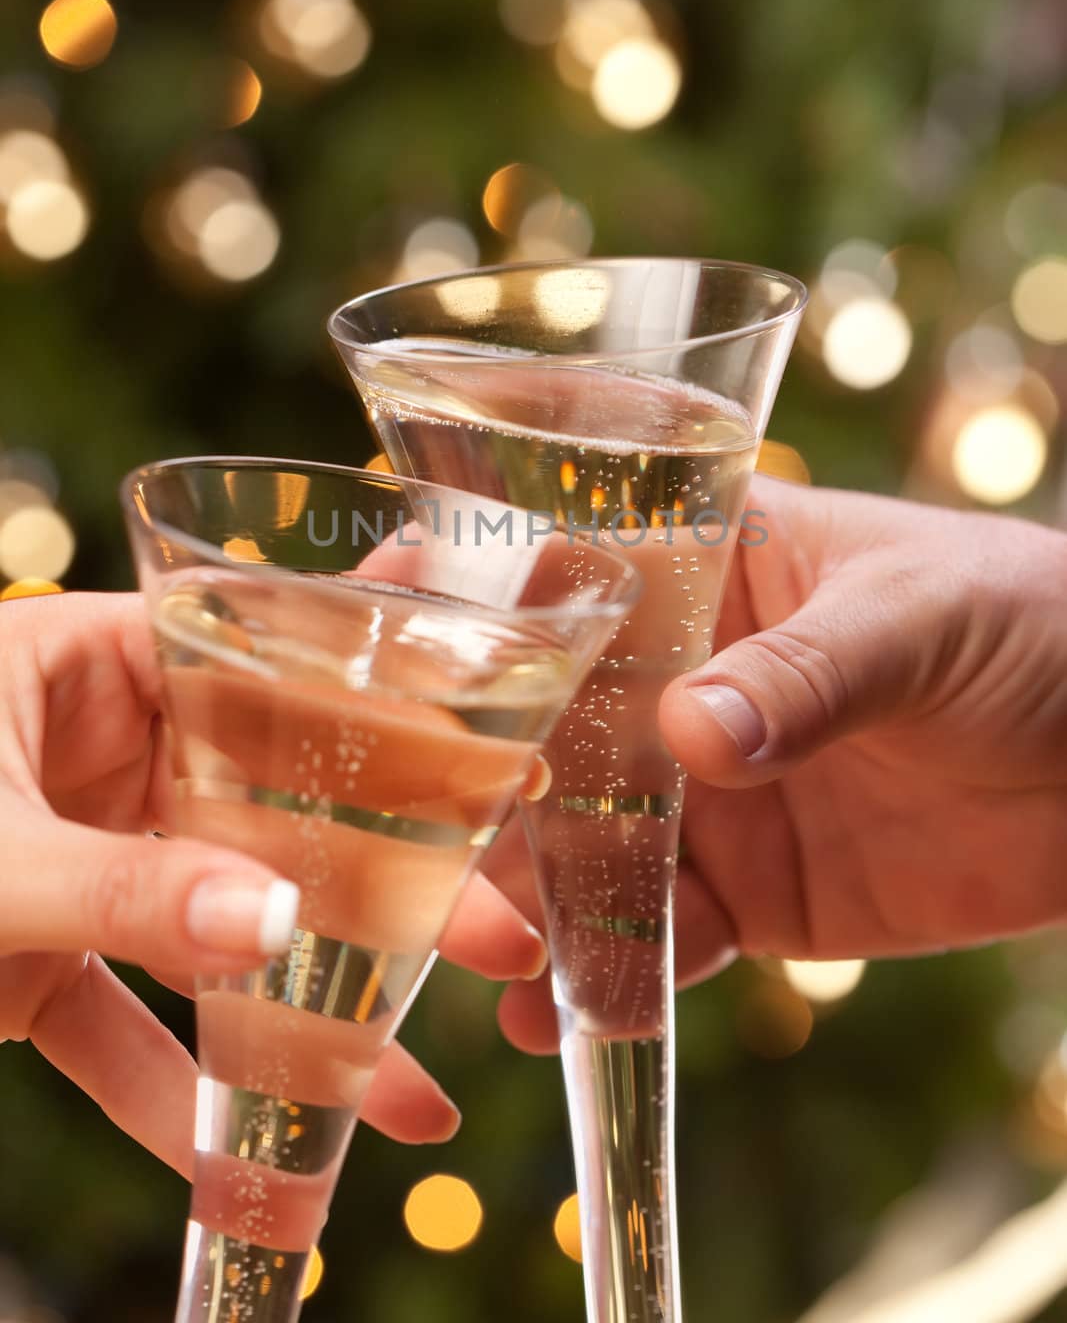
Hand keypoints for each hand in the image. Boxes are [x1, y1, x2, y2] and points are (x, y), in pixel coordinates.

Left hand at [0, 592, 546, 1171]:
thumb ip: (123, 891)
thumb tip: (277, 931)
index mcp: (88, 661)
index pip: (271, 662)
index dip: (392, 707)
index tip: (504, 747)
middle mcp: (101, 750)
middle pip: (274, 814)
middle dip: (388, 898)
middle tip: (504, 948)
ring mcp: (78, 860)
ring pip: (220, 936)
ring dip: (310, 1024)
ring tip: (416, 1101)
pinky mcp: (39, 959)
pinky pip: (133, 1029)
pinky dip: (185, 1101)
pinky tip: (259, 1181)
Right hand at [496, 477, 1066, 1049]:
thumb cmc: (1033, 626)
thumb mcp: (919, 624)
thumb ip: (810, 674)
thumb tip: (693, 737)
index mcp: (704, 571)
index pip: (558, 579)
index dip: (465, 616)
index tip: (383, 662)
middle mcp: (676, 680)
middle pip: (548, 737)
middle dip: (486, 798)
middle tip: (444, 868)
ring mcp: (705, 794)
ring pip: (582, 850)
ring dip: (530, 904)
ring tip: (497, 960)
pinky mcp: (747, 891)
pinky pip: (658, 939)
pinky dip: (610, 978)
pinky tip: (559, 1019)